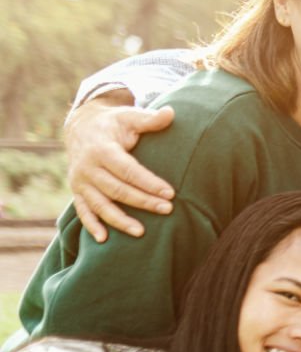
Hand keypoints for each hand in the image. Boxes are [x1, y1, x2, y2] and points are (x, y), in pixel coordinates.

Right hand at [65, 96, 174, 241]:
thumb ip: (150, 119)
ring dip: (119, 220)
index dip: (148, 182)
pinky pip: (83, 211)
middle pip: (117, 190)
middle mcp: (87, 167)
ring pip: (100, 204)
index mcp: (101, 149)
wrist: (82, 128)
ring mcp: (80, 181)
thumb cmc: (114, 124)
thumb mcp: (129, 117)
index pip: (128, 170)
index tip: (170, 193)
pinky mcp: (78, 191)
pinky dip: (91, 225)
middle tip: (167, 210)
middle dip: (142, 202)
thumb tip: (171, 113)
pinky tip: (104, 239)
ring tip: (141, 233)